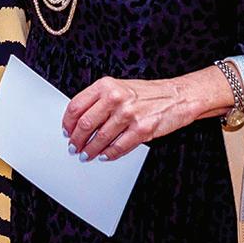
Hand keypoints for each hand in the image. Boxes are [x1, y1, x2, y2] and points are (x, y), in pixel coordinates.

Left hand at [63, 76, 196, 161]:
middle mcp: (115, 98)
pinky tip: (104, 156)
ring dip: (90, 150)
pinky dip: (109, 154)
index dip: (67, 123)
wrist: (177, 97)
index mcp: (106, 86)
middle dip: (77, 140)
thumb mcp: (118, 87)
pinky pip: (119, 147)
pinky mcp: (142, 129)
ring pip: (101, 138)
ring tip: (86, 155)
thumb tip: (79, 121)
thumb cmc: (147, 93)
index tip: (66, 131)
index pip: (76, 106)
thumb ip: (98, 100)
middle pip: (86, 124)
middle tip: (74, 147)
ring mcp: (129, 114)